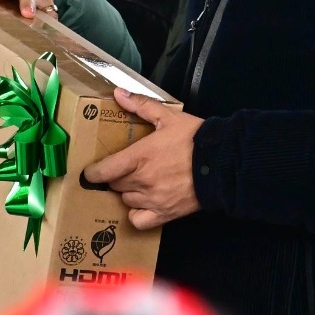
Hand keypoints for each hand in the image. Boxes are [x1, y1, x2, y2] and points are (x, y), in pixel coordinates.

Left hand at [82, 89, 203, 230]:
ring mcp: (153, 200)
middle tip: (124, 169)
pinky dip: (137, 214)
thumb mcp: (169, 117)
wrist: (223, 163)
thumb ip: (141, 106)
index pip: (103, 171)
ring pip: (126, 200)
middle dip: (116, 177)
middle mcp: (142, 181)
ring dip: (128, 192)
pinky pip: (139, 221)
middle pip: (115, 185)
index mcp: (139, 157)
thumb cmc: (195, 138)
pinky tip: (143, 204)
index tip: (91, 171)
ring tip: (137, 183)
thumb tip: (119, 93)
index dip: (93, 173)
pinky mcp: (165, 214)